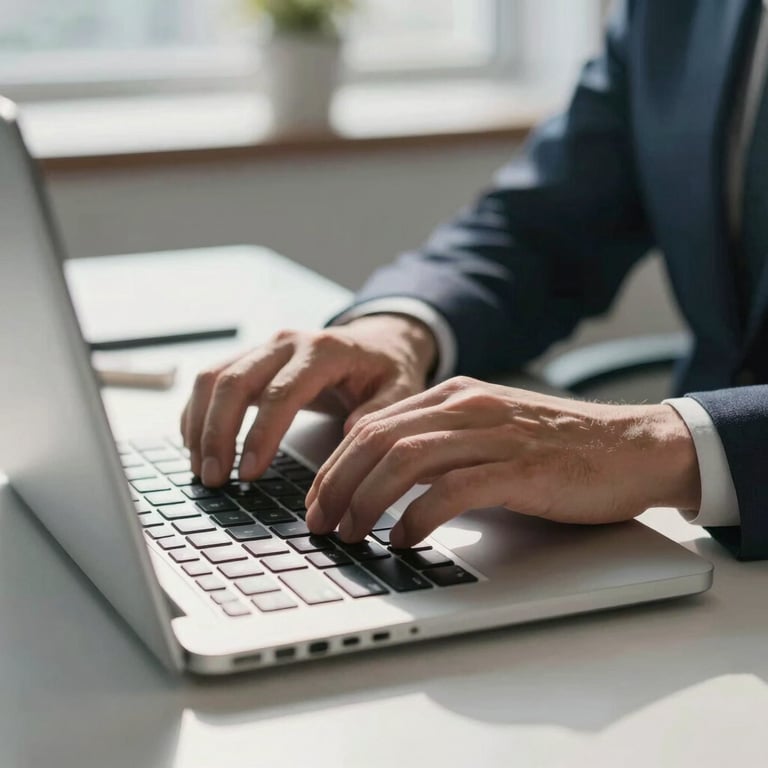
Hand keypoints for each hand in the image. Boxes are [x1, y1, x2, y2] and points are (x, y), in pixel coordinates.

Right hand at [180, 314, 436, 485]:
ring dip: (200, 424)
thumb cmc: (386, 371)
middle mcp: (287, 342)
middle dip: (217, 433)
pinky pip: (211, 379)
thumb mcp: (399, 389)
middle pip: (235, 382)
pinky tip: (197, 446)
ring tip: (202, 470)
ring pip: (213, 377)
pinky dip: (197, 412)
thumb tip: (350, 435)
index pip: (281, 393)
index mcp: (324, 351)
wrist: (376, 342)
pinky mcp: (251, 358)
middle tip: (214, 479)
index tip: (249, 474)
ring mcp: (265, 347)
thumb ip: (379, 412)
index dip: (260, 434)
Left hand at [305, 376, 700, 547]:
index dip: (335, 464)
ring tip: (351, 534)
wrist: (631, 447)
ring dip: (367, 500)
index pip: (373, 424)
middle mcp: (467, 407)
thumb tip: (387, 481)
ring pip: (405, 460)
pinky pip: (452, 489)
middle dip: (338, 484)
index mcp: (455, 395)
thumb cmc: (558, 448)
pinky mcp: (520, 468)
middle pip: (377, 439)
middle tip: (320, 523)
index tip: (319, 499)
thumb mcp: (489, 431)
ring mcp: (493, 434)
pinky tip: (404, 539)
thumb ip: (442, 443)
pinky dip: (418, 516)